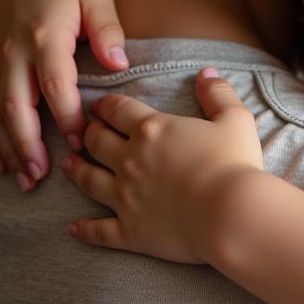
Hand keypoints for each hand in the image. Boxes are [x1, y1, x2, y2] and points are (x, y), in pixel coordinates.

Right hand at [0, 0, 127, 188]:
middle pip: (16, 105)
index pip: (54, 83)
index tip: (81, 142)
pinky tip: (3, 163)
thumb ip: (109, 28)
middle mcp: (15, 54)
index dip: (66, 116)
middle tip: (42, 176)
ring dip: (9, 149)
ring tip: (25, 180)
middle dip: (27, 144)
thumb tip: (119, 63)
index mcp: (45, 36)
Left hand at [62, 69, 264, 263]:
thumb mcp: (235, 119)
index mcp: (152, 129)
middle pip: (96, 141)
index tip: (98, 105)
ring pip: (88, 180)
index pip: (118, 110)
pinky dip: (84, 229)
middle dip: (88, 133)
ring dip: (76, 170)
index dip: (106, 105)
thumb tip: (205, 73)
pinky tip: (73, 228)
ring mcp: (125, 197)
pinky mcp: (129, 230)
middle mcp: (130, 160)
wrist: (231, 214)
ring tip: (69, 164)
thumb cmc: (234, 164)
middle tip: (85, 131)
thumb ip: (218, 93)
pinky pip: (98, 230)